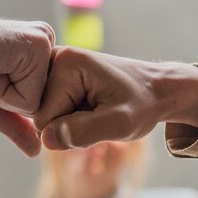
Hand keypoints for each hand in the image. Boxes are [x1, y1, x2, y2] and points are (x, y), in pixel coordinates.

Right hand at [0, 17, 54, 156]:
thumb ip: (16, 124)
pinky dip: (5, 94)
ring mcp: (44, 41)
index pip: (45, 101)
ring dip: (7, 98)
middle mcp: (45, 41)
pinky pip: (32, 99)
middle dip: (13, 102)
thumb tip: (36, 150)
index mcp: (36, 52)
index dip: (12, 104)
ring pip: (42, 103)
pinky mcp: (38, 45)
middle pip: (48, 103)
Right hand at [34, 47, 197, 149]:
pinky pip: (50, 110)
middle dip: (68, 125)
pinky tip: (90, 107)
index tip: (98, 117)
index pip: (44, 118)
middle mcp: (54, 58)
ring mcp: (53, 67)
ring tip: (96, 110)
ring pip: (45, 115)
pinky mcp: (56, 76)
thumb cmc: (142, 104)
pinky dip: (70, 116)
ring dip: (69, 122)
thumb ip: (83, 132)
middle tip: (98, 115)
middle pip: (41, 115)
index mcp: (66, 63)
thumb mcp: (120, 123)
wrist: (156, 90)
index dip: (70, 130)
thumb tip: (46, 139)